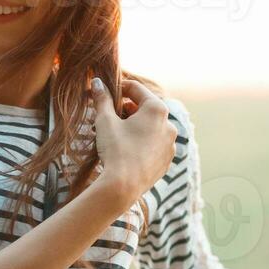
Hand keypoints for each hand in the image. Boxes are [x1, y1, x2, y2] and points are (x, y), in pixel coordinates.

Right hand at [89, 76, 174, 205]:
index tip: (105, 93)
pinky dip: (142, 143)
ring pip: (151, 128)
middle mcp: (169, 125)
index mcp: (157, 110)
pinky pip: (154, 145)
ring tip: (117, 134)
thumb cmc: (115, 150)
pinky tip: (127, 149)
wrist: (123, 187)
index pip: (136, 89)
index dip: (118, 88)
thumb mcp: (105, 121)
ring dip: (135, 126)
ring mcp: (170, 145)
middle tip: (109, 115)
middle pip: (145, 109)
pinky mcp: (167, 161)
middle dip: (127, 109)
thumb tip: (97, 82)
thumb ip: (102, 99)